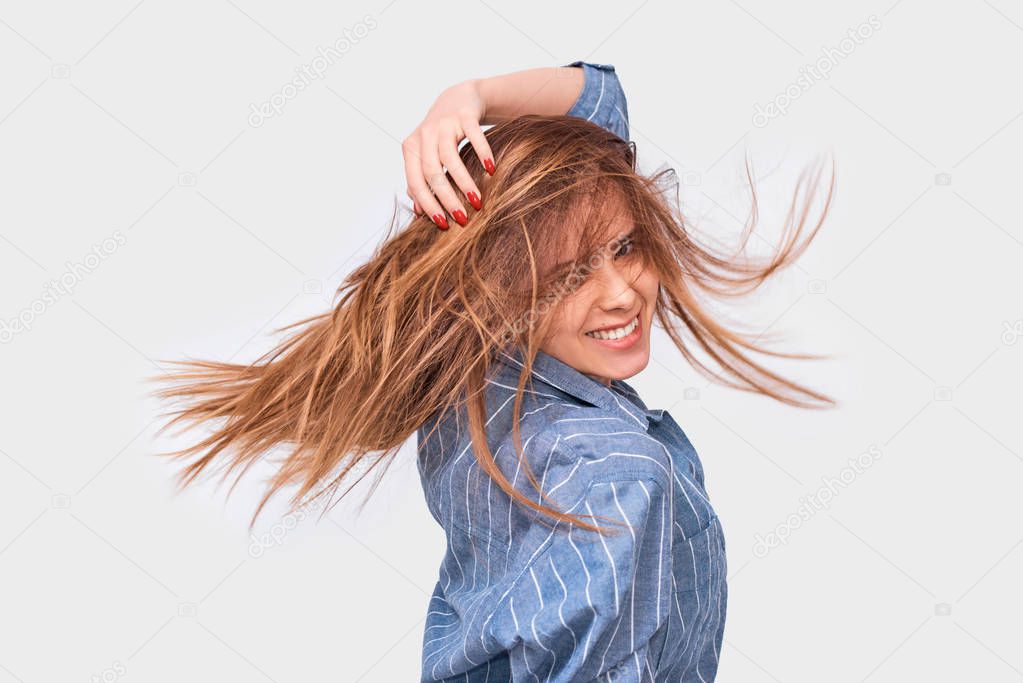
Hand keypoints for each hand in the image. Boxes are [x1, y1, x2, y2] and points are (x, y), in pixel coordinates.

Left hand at [402, 79, 495, 229]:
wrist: (459, 98)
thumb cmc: (442, 135)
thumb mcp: (427, 155)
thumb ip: (420, 180)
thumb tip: (418, 211)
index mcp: (411, 148)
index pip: (415, 181)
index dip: (428, 204)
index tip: (443, 223)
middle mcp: (424, 135)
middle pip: (432, 172)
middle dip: (447, 198)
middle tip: (463, 219)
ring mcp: (444, 123)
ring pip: (450, 158)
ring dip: (464, 182)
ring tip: (477, 201)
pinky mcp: (464, 115)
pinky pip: (474, 137)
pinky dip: (483, 153)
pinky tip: (491, 170)